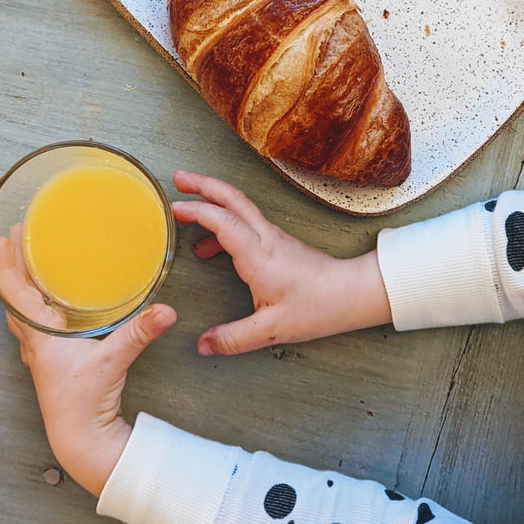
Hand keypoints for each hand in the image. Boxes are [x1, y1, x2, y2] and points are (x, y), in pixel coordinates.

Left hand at [0, 228, 176, 496]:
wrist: (80, 438)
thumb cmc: (85, 404)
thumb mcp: (114, 361)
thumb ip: (139, 332)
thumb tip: (165, 310)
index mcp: (41, 335)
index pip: (15, 291)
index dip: (9, 262)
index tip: (7, 236)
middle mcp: (34, 340)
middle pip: (12, 296)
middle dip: (11, 266)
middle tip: (12, 238)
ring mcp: (39, 352)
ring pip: (19, 311)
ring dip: (18, 286)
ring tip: (22, 264)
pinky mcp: (49, 360)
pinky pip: (32, 325)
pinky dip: (31, 306)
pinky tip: (44, 304)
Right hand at [171, 171, 390, 355]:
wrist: (350, 293)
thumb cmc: (317, 307)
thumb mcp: (271, 329)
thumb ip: (234, 338)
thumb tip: (203, 345)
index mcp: (259, 254)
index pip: (223, 220)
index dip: (196, 211)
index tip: (173, 208)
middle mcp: (264, 238)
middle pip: (232, 198)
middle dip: (202, 184)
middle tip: (178, 177)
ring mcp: (271, 237)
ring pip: (238, 207)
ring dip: (211, 200)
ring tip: (184, 209)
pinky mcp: (276, 243)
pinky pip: (243, 223)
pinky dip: (222, 224)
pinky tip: (207, 248)